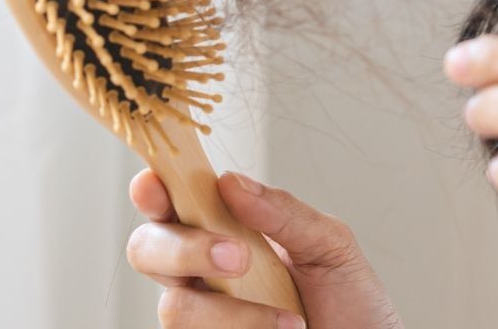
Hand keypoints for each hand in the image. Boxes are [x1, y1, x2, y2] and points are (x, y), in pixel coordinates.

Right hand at [126, 167, 405, 328]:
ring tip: (292, 320)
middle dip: (184, 249)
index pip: (173, 203)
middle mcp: (204, 273)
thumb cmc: (350, 302)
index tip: (154, 186)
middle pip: (147, 250)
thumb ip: (283, 213)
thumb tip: (232, 182)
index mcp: (227, 231)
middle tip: (237, 257)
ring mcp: (204, 316)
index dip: (152, 191)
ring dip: (232, 312)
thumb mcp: (330, 246)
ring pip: (174, 308)